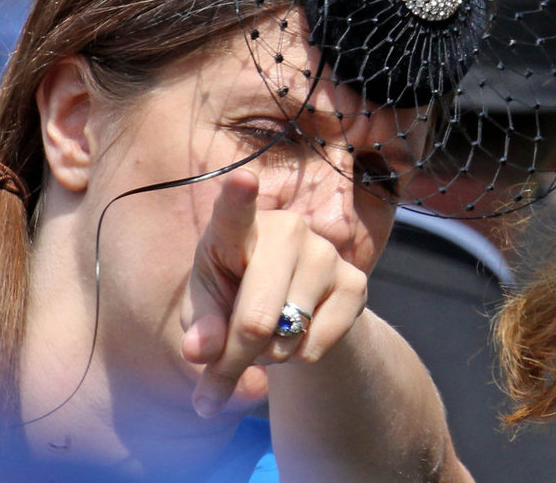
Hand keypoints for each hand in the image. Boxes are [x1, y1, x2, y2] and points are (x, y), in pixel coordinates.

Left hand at [180, 170, 369, 417]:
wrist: (290, 307)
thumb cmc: (232, 299)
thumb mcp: (204, 314)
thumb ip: (199, 332)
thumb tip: (203, 352)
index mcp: (237, 231)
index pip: (234, 214)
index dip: (238, 198)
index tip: (242, 180)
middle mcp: (286, 231)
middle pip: (255, 320)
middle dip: (234, 360)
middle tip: (219, 376)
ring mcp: (325, 254)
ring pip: (285, 339)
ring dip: (267, 358)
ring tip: (264, 338)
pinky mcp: (355, 282)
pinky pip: (314, 348)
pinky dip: (297, 359)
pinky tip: (296, 336)